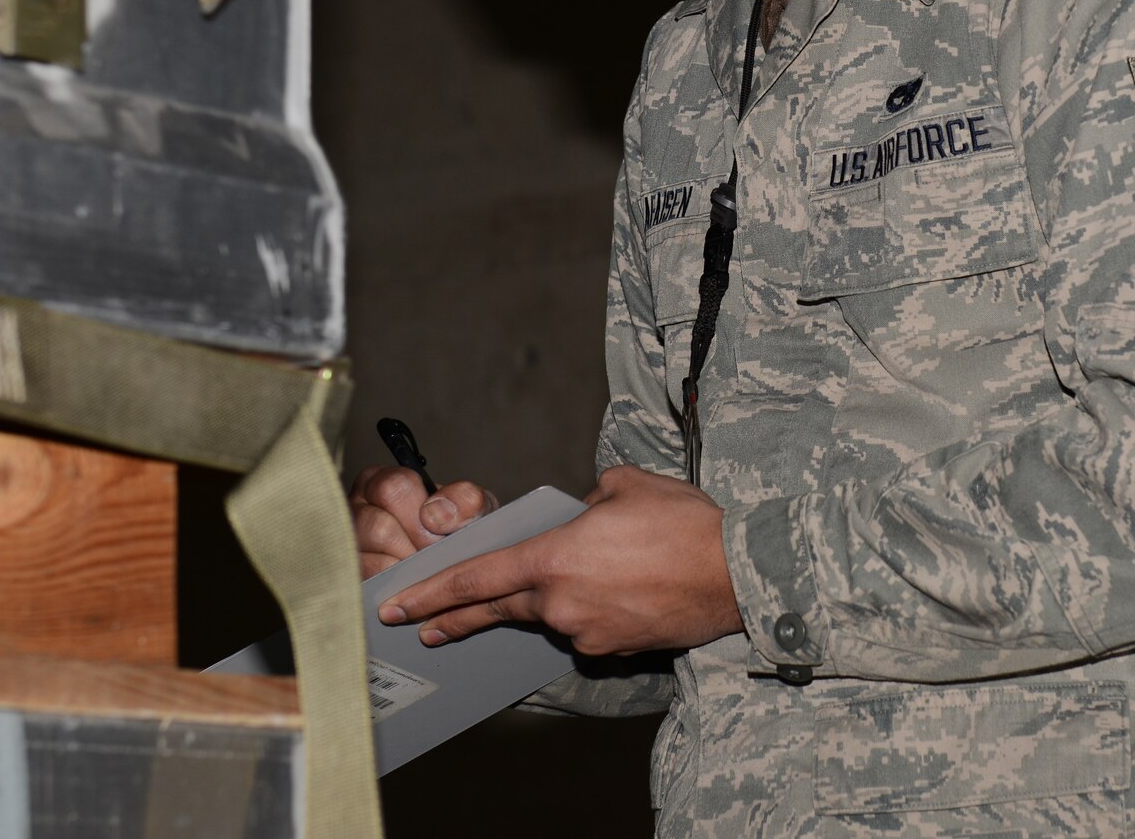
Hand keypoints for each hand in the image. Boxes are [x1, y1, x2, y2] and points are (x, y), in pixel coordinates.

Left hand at [376, 465, 742, 656]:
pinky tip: (619, 587)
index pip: (477, 579)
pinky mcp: (615, 649)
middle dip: (457, 619)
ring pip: (551, 614)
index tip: (397, 606)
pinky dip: (589, 609)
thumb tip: (577, 517)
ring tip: (598, 569)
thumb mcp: (622, 486)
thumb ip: (584, 502)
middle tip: (424, 629)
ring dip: (554, 597)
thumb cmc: (682, 522)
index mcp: (553, 557)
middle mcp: (561, 603)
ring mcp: (588, 632)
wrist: (737, 572)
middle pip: (498, 611)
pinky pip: (586, 627)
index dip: (431, 592)